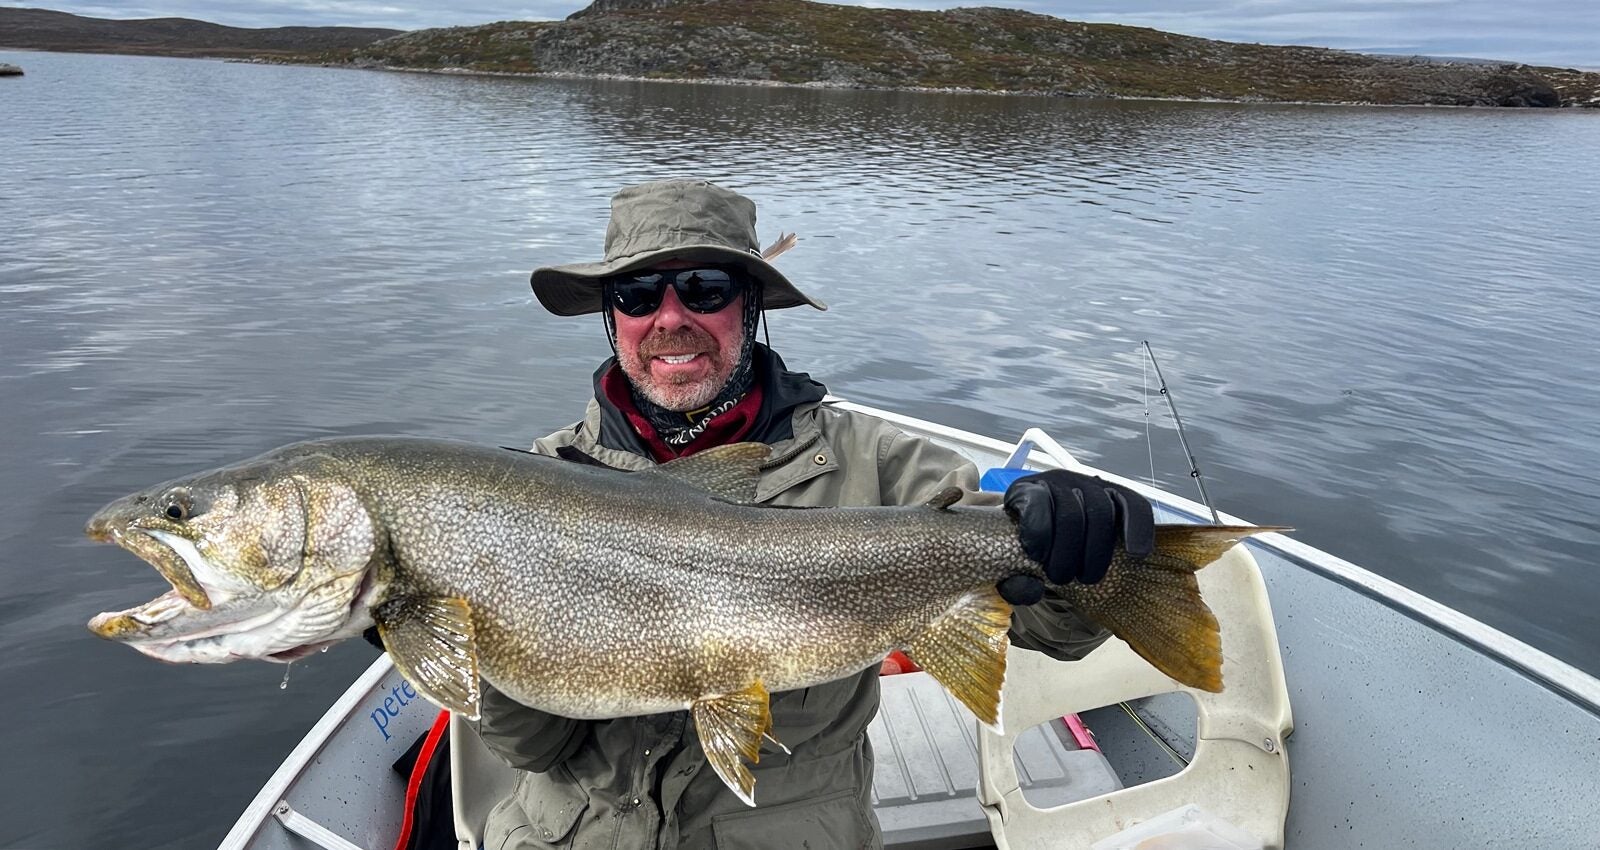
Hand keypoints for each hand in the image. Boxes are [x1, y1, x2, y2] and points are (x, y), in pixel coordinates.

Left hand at [1002, 469, 1154, 593]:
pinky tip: (1134, 553)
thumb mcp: (1009, 564)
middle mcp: (1058, 481)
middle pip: (1070, 514)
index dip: (1038, 532)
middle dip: (1067, 554)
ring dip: (1096, 553)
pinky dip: (1136, 529)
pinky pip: (1133, 505)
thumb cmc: (1026, 547)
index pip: (1034, 502)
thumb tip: (1033, 589)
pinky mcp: (1115, 492)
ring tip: (1086, 577)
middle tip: (1062, 578)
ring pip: (1101, 512)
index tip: (1037, 558)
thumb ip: (1013, 582)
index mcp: (1025, 490)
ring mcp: (1088, 484)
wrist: (1044, 530)